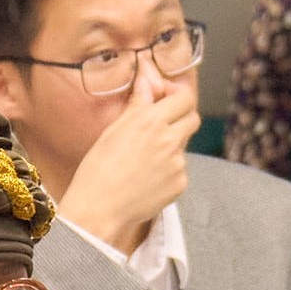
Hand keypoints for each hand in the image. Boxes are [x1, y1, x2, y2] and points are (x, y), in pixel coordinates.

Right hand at [58, 63, 197, 252]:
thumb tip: (147, 81)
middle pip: (192, 119)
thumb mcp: (113, 129)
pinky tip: (146, 178)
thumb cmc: (98, 168)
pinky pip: (180, 170)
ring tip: (143, 160)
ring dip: (170, 146)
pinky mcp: (180, 184)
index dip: (176, 95)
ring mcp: (178, 164)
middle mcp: (170, 140)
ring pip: (183, 146)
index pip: (183, 97)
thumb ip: (137, 104)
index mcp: (151, 121)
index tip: (164, 99)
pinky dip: (168, 170)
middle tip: (160, 125)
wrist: (99, 208)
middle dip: (180, 117)